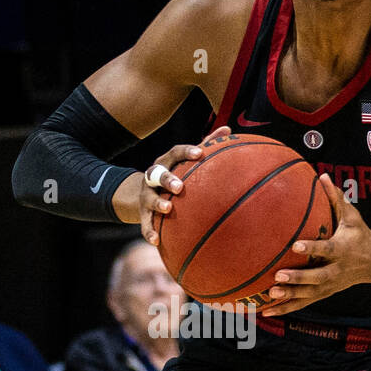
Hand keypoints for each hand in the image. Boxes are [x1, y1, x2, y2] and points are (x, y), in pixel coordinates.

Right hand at [138, 129, 230, 245]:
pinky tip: (156, 241)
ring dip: (157, 203)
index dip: (186, 152)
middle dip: (167, 179)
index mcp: (166, 162)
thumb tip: (228, 129)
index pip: (174, 153)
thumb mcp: (186, 160)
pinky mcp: (142, 213)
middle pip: (156, 174)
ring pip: (149, 198)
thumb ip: (206, 144)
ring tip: (168, 209)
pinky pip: (144, 223)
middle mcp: (152, 176)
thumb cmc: (175, 173)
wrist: (144, 192)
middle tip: (180, 187)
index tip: (200, 153)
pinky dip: (149, 231)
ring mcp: (146, 195)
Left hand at [261, 174, 370, 315]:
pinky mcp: (324, 294)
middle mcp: (337, 270)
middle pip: (317, 278)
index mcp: (343, 249)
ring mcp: (330, 285)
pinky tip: (267, 311)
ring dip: (290, 296)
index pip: (327, 250)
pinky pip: (303, 303)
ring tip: (269, 295)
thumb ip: (336, 198)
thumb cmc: (360, 234)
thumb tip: (322, 174)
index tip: (296, 245)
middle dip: (299, 278)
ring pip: (309, 294)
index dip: (313, 248)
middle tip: (278, 276)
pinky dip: (286, 308)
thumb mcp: (352, 216)